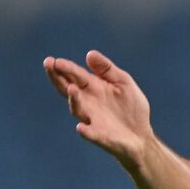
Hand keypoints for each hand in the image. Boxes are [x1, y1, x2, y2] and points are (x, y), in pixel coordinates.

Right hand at [43, 50, 153, 166]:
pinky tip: (81, 127)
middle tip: (49, 66)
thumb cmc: (130, 107)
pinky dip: (85, 130)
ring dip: (74, 100)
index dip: (64, 68)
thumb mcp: (122, 82)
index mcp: (93, 88)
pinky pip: (90, 133)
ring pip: (78, 109)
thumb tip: (89, 53)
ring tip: (72, 88)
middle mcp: (87, 103)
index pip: (75, 76)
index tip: (53, 60)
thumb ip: (106, 69)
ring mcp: (91, 119)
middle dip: (58, 78)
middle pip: (68, 89)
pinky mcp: (99, 135)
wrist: (140, 134)